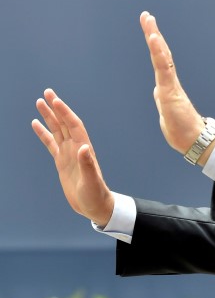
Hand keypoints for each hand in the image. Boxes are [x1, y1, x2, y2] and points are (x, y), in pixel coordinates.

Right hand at [32, 89, 114, 225]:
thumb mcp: (91, 181)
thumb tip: (83, 147)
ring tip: (39, 102)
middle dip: (56, 107)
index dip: (65, 112)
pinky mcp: (62, 161)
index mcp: (84, 148)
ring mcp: (68, 153)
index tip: (55, 99)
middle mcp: (76, 147)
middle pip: (64, 123)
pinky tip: (36, 124)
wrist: (95, 205)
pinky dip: (43, 133)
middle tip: (46, 92)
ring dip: (49, 116)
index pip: (73, 125)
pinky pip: (51, 143)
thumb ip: (87, 164)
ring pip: (57, 130)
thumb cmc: (96, 194)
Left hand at [139, 11, 204, 155]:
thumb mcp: (166, 112)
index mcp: (167, 85)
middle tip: (146, 16)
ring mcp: (170, 85)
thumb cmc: (182, 130)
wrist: (194, 141)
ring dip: (154, 38)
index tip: (149, 28)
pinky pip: (163, 68)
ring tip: (149, 21)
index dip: (154, 44)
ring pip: (162, 57)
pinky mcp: (170, 91)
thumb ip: (162, 99)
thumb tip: (158, 91)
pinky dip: (158, 52)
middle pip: (160, 52)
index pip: (159, 60)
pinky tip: (154, 38)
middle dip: (153, 33)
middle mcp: (170, 81)